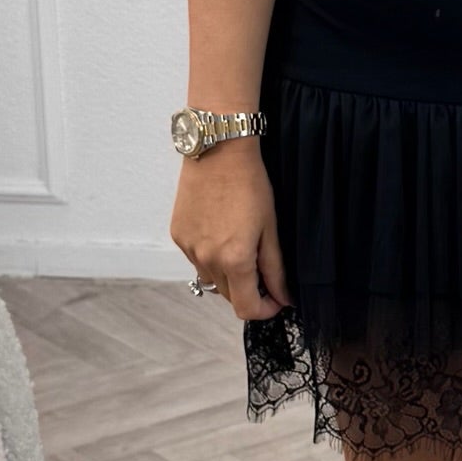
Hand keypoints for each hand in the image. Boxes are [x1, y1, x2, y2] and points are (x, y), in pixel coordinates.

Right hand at [170, 143, 291, 318]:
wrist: (218, 150)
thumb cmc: (250, 184)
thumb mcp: (271, 228)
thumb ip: (275, 269)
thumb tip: (283, 297)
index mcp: (234, 260)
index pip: (245, 309)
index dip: (265, 309)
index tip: (276, 298)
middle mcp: (207, 259)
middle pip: (229, 296)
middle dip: (249, 289)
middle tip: (263, 267)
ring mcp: (189, 248)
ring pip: (212, 278)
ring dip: (229, 274)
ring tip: (241, 244)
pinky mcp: (178, 235)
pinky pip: (197, 259)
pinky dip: (211, 256)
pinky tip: (222, 231)